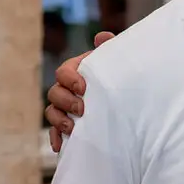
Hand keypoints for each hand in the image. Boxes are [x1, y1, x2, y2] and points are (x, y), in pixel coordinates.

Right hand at [44, 32, 113, 151]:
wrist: (131, 104)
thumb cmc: (122, 79)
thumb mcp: (119, 65)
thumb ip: (110, 50)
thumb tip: (102, 37)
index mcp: (77, 72)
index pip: (63, 72)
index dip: (70, 79)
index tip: (84, 88)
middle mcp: (68, 89)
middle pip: (54, 93)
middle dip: (66, 101)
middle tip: (82, 109)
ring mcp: (66, 109)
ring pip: (51, 112)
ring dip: (59, 120)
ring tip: (72, 128)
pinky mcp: (67, 126)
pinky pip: (54, 132)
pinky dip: (56, 138)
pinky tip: (60, 146)